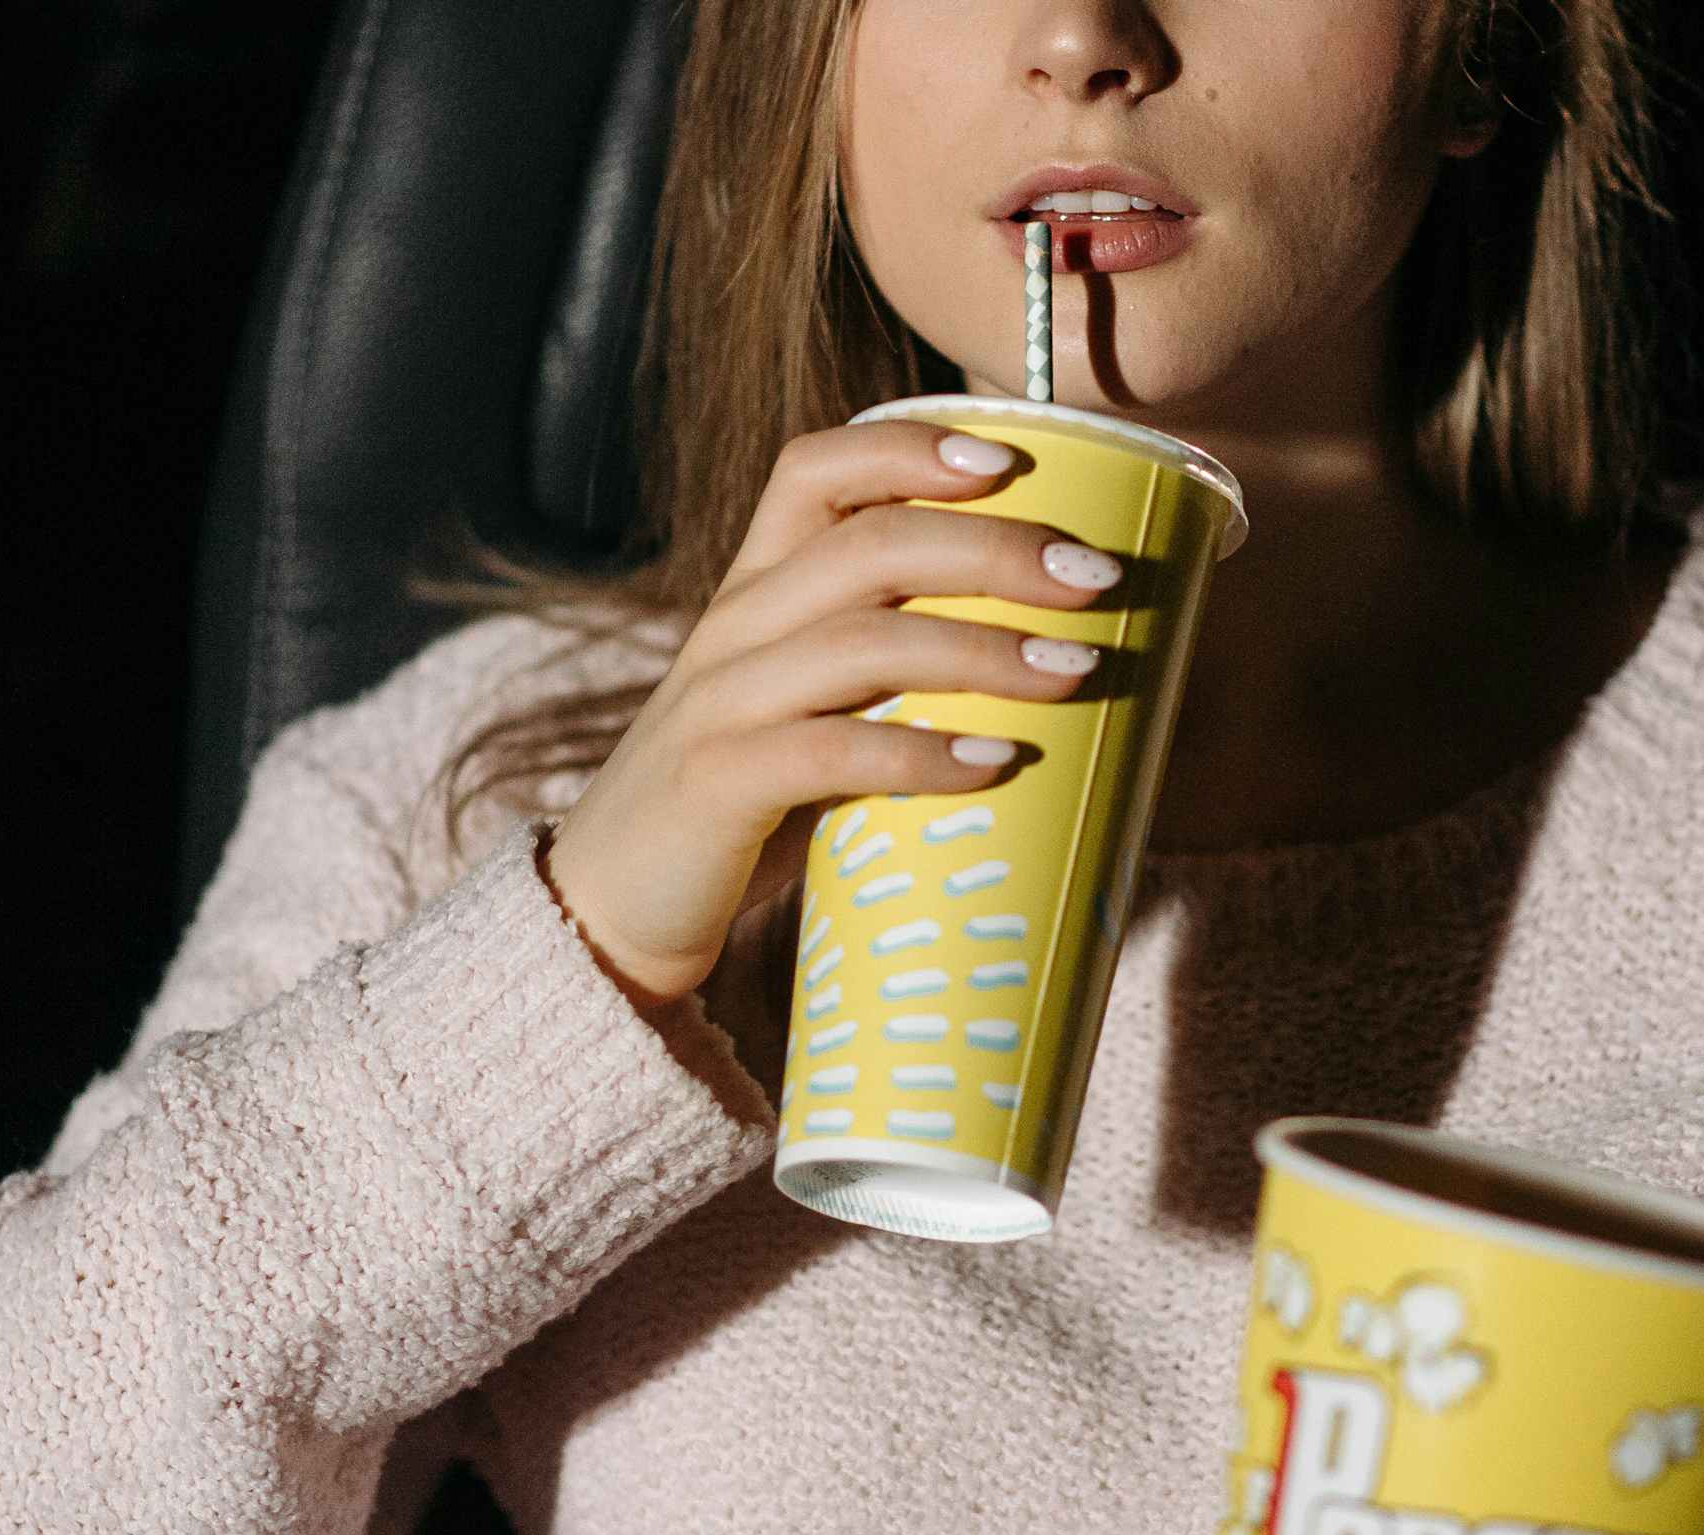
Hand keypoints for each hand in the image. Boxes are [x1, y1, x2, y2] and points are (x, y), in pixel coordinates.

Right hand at [541, 419, 1120, 1021]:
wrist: (607, 916)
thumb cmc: (747, 814)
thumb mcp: (812, 715)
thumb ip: (893, 678)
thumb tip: (1058, 664)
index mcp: (756, 594)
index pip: (816, 472)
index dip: (908, 449)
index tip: (1007, 457)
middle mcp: (732, 629)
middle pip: (867, 545)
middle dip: (993, 548)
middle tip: (1097, 576)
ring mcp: (718, 705)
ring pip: (860, 641)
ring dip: (981, 649)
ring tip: (1078, 668)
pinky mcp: (714, 787)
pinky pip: (826, 752)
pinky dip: (920, 753)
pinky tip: (995, 762)